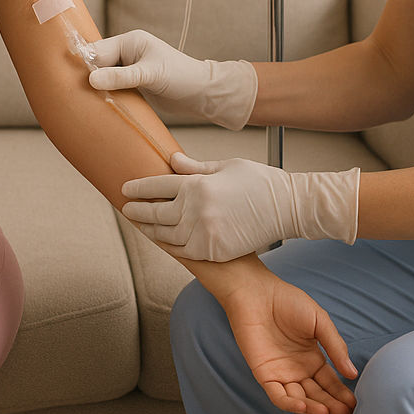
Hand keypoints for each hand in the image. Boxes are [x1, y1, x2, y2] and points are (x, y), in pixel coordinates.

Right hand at [86, 29, 256, 129]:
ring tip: (78, 101)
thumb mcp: (150, 75)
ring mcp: (129, 69)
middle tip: (69, 93)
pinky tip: (95, 106)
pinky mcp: (132, 84)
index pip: (98, 51)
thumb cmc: (181, 77)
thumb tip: (91, 79)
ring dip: (95, 88)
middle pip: (96, 63)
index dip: (83, 65)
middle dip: (86, 77)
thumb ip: (121, 77)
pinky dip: (104, 96)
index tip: (67, 79)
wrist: (202, 94)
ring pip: (102, 77)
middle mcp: (127, 53)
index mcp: (130, 41)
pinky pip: (111, 88)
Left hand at [122, 153, 357, 261]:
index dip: (139, 187)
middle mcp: (196, 210)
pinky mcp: (214, 251)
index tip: (126, 188)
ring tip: (140, 226)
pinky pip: (183, 252)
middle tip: (125, 209)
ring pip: (165, 235)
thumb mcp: (226, 166)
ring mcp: (204, 233)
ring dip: (149, 231)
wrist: (288, 208)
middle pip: (156, 212)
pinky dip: (169, 246)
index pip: (158, 186)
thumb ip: (195, 168)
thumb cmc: (260, 182)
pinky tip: (162, 241)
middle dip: (137, 211)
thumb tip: (173, 162)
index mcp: (198, 184)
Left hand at [218, 269, 358, 413]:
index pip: (330, 382)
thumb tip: (352, 373)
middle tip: (346, 413)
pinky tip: (305, 406)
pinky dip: (290, 404)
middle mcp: (298, 369)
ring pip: (299, 399)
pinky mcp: (264, 374)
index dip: (342, 393)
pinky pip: (278, 395)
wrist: (258, 293)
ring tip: (328, 412)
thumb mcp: (320, 322)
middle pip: (317, 394)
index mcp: (312, 358)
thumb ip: (336, 347)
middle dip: (332, 404)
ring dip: (313, 408)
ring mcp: (281, 373)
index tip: (355, 403)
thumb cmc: (288, 302)